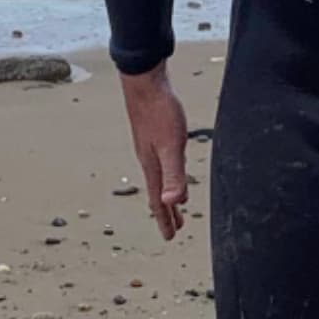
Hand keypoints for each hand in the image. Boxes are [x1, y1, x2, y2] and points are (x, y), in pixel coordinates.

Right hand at [119, 65, 187, 239]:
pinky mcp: (154, 134)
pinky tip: (172, 166)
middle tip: (175, 228)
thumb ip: (173, 175)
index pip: (159, 201)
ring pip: (160, 179)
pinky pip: (161, 163)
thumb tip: (173, 203)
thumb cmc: (159, 111)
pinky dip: (167, 174)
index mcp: (153, 167)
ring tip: (174, 203)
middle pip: (159, 193)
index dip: (166, 220)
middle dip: (167, 212)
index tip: (171, 237)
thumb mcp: (171, 145)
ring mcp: (150, 148)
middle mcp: (149, 160)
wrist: (144, 82)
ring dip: (166, 194)